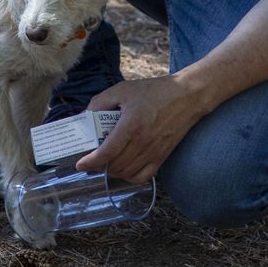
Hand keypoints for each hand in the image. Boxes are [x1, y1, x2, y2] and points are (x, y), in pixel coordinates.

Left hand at [75, 75, 205, 183]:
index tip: (80, 164)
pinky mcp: (162, 156)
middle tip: (91, 159)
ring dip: (112, 171)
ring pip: (127, 173)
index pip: (107, 152)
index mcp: (131, 125)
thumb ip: (100, 102)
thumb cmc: (154, 91)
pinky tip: (123, 168)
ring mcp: (154, 152)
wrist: (187, 96)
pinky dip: (130, 176)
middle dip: (99, 166)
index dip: (91, 162)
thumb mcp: (123, 89)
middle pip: (115, 166)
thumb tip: (84, 117)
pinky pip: (143, 177)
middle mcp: (143, 142)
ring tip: (105, 162)